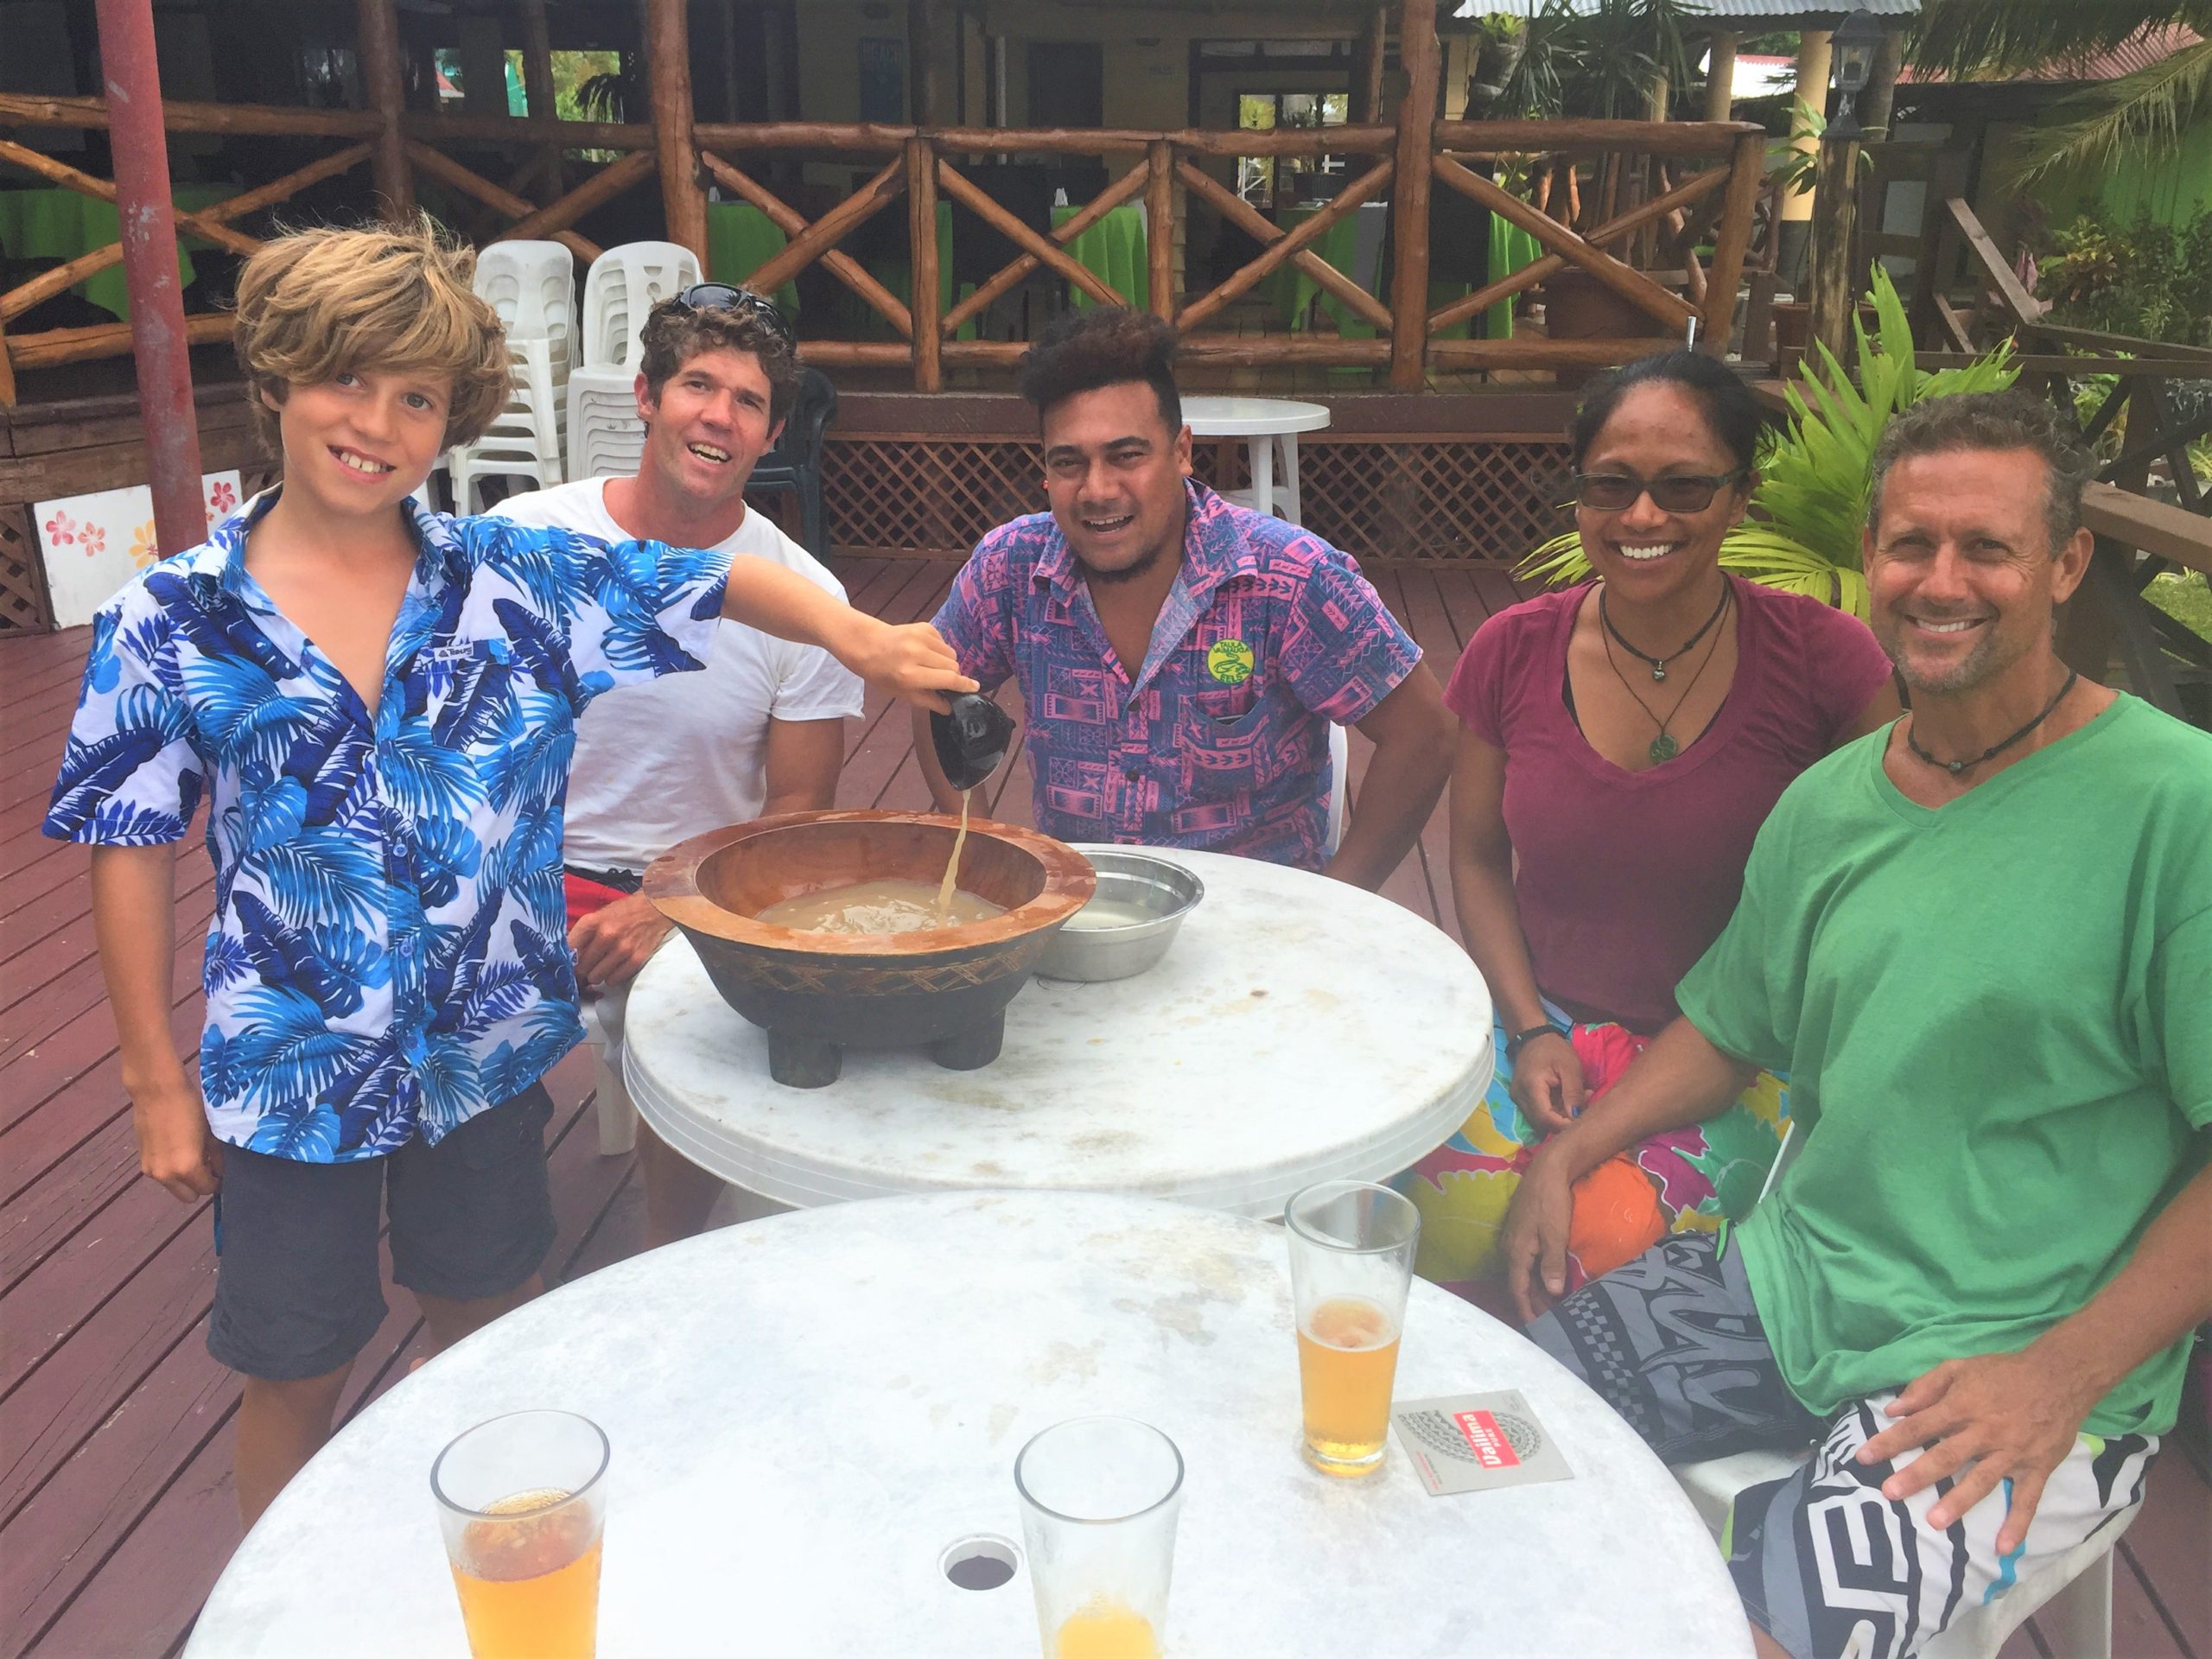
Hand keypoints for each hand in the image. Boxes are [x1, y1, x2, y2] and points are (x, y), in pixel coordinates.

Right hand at [131, 1076, 221, 1202]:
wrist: (156, 1091)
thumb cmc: (189, 1107)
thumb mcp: (210, 1133)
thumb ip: (217, 1156)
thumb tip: (221, 1170)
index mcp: (186, 1168)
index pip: (207, 1189)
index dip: (217, 1181)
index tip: (221, 1171)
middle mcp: (166, 1176)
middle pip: (188, 1197)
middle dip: (199, 1185)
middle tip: (207, 1166)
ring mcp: (151, 1171)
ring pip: (173, 1187)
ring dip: (184, 1179)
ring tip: (192, 1156)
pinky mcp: (142, 1162)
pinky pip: (162, 1176)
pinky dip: (171, 1170)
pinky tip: (177, 1150)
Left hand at [568, 893, 672, 987]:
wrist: (656, 907)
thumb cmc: (625, 911)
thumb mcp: (599, 915)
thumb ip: (584, 934)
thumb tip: (568, 956)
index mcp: (592, 922)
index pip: (569, 949)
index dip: (567, 960)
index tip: (568, 964)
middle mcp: (606, 935)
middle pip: (581, 967)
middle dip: (582, 970)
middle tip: (586, 968)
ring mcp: (622, 949)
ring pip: (596, 977)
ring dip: (597, 975)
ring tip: (602, 967)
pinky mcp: (636, 959)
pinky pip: (614, 980)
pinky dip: (611, 978)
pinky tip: (614, 968)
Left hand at [843, 618, 976, 713]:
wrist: (867, 645)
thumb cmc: (883, 674)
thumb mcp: (902, 694)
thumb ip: (929, 701)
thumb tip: (950, 707)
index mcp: (910, 675)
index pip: (949, 679)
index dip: (964, 685)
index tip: (975, 688)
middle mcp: (917, 654)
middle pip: (953, 666)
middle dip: (952, 674)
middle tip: (940, 679)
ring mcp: (920, 637)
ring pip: (951, 653)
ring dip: (946, 662)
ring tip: (930, 665)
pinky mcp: (923, 627)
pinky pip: (944, 642)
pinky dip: (939, 650)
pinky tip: (925, 653)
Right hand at [1500, 1152, 1575, 1324]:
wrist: (1547, 1170)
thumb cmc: (1551, 1201)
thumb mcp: (1555, 1234)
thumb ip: (1552, 1264)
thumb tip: (1553, 1293)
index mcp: (1516, 1251)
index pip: (1518, 1289)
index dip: (1526, 1310)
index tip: (1535, 1329)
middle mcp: (1510, 1248)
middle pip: (1519, 1284)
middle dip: (1533, 1304)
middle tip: (1551, 1322)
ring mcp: (1514, 1240)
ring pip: (1523, 1273)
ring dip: (1536, 1290)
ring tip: (1552, 1306)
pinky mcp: (1522, 1233)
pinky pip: (1526, 1262)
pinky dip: (1537, 1276)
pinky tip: (1548, 1280)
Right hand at [1508, 1029, 1584, 1134]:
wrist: (1533, 1038)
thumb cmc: (1554, 1049)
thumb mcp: (1570, 1067)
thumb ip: (1574, 1092)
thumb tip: (1577, 1116)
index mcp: (1531, 1087)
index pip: (1546, 1119)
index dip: (1564, 1125)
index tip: (1583, 1121)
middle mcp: (1520, 1097)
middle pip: (1542, 1123)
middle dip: (1563, 1122)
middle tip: (1582, 1108)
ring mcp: (1518, 1099)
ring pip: (1540, 1121)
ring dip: (1559, 1118)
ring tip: (1576, 1102)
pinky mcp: (1521, 1100)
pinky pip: (1538, 1113)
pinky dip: (1553, 1112)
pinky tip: (1565, 1100)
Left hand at [1857, 1351, 2101, 1552]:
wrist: (2060, 1376)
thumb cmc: (2003, 1372)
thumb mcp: (1959, 1367)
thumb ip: (1925, 1387)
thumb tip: (1893, 1409)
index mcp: (1962, 1406)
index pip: (1919, 1426)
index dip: (1890, 1441)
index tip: (1863, 1457)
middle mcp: (1984, 1432)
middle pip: (1945, 1455)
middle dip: (1917, 1474)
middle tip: (1890, 1492)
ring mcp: (2011, 1452)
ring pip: (1981, 1480)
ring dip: (1958, 1501)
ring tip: (1935, 1521)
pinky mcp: (2037, 1467)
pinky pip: (2027, 1499)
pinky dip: (2018, 1523)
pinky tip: (2005, 1547)